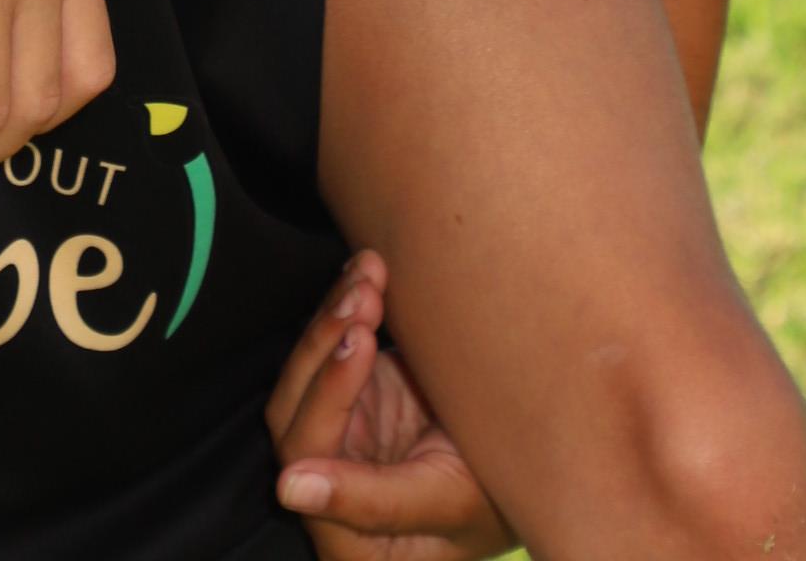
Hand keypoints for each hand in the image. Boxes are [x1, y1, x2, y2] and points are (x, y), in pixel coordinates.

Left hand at [268, 254, 514, 559]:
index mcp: (344, 536)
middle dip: (328, 348)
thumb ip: (374, 501)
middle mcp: (327, 484)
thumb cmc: (489, 505)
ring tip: (371, 279)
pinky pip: (332, 345)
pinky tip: (369, 272)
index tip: (360, 343)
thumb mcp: (448, 504)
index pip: (311, 464)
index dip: (327, 401)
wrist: (517, 465)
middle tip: (369, 304)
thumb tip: (289, 489)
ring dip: (334, 317)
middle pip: (297, 410)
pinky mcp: (355, 393)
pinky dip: (345, 305)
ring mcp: (339, 434)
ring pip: (309, 370)